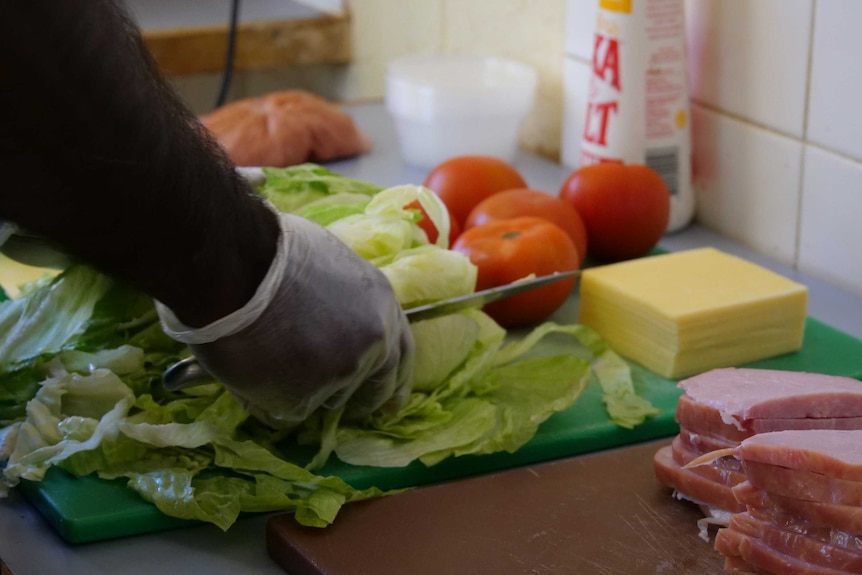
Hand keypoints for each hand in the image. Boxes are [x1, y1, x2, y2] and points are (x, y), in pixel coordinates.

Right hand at [156, 213, 414, 428]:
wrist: (234, 265)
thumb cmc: (271, 251)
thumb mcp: (332, 266)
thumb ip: (347, 303)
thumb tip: (335, 323)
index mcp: (383, 306)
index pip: (401, 355)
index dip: (392, 380)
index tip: (390, 403)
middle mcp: (373, 344)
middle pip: (373, 391)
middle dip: (354, 401)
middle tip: (327, 401)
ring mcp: (341, 374)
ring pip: (324, 400)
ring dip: (301, 391)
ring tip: (264, 357)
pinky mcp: (302, 399)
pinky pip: (283, 410)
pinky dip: (263, 398)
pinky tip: (246, 367)